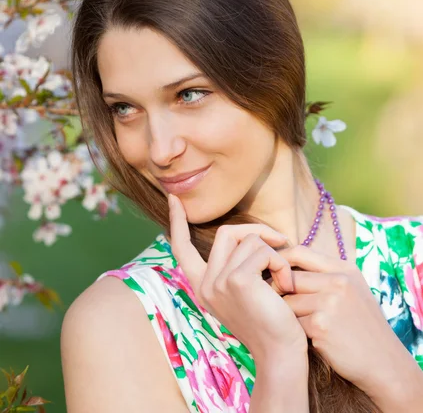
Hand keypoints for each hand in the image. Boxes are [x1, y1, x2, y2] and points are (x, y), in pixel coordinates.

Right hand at [168, 194, 307, 361]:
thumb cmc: (271, 322)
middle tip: (280, 242)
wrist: (280, 354)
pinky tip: (286, 285)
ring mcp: (218, 282)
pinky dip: (281, 262)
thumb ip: (237, 266)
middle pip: (226, 233)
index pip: (182, 248)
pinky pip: (263, 250)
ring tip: (284, 279)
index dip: (177, 222)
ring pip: (249, 240)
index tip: (174, 199)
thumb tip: (248, 235)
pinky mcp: (237, 280)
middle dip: (256, 232)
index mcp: (203, 287)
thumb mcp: (246, 291)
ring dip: (275, 254)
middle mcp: (205, 284)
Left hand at [281, 245, 408, 390]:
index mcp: (345, 269)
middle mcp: (338, 281)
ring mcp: (329, 303)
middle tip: (277, 305)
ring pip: (288, 301)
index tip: (273, 274)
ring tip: (296, 324)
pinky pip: (292, 322)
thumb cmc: (363, 326)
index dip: (280, 261)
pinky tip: (305, 339)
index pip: (300, 251)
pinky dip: (295, 332)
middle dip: (279, 291)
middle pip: (290, 277)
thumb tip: (286, 264)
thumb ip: (326, 274)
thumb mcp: (353, 290)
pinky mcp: (320, 325)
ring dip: (287, 314)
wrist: (384, 362)